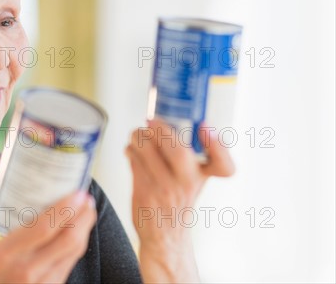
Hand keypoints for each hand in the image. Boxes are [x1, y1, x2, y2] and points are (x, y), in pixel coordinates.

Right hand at [0, 186, 96, 282]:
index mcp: (5, 254)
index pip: (43, 227)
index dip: (65, 208)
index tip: (77, 193)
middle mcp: (26, 270)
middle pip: (68, 240)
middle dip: (83, 216)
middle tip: (87, 199)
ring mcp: (42, 283)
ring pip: (74, 253)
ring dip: (84, 230)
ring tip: (86, 212)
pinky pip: (70, 263)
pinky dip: (77, 245)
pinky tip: (78, 233)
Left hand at [124, 118, 234, 281]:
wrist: (165, 236)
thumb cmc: (178, 200)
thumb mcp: (194, 179)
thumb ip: (188, 154)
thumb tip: (165, 119)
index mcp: (204, 177)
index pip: (224, 165)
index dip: (218, 145)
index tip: (206, 126)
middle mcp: (187, 183)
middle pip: (179, 151)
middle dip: (161, 129)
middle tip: (152, 121)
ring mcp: (165, 188)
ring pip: (148, 149)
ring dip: (139, 135)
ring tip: (138, 134)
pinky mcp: (144, 191)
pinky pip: (134, 159)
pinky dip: (130, 149)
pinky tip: (132, 149)